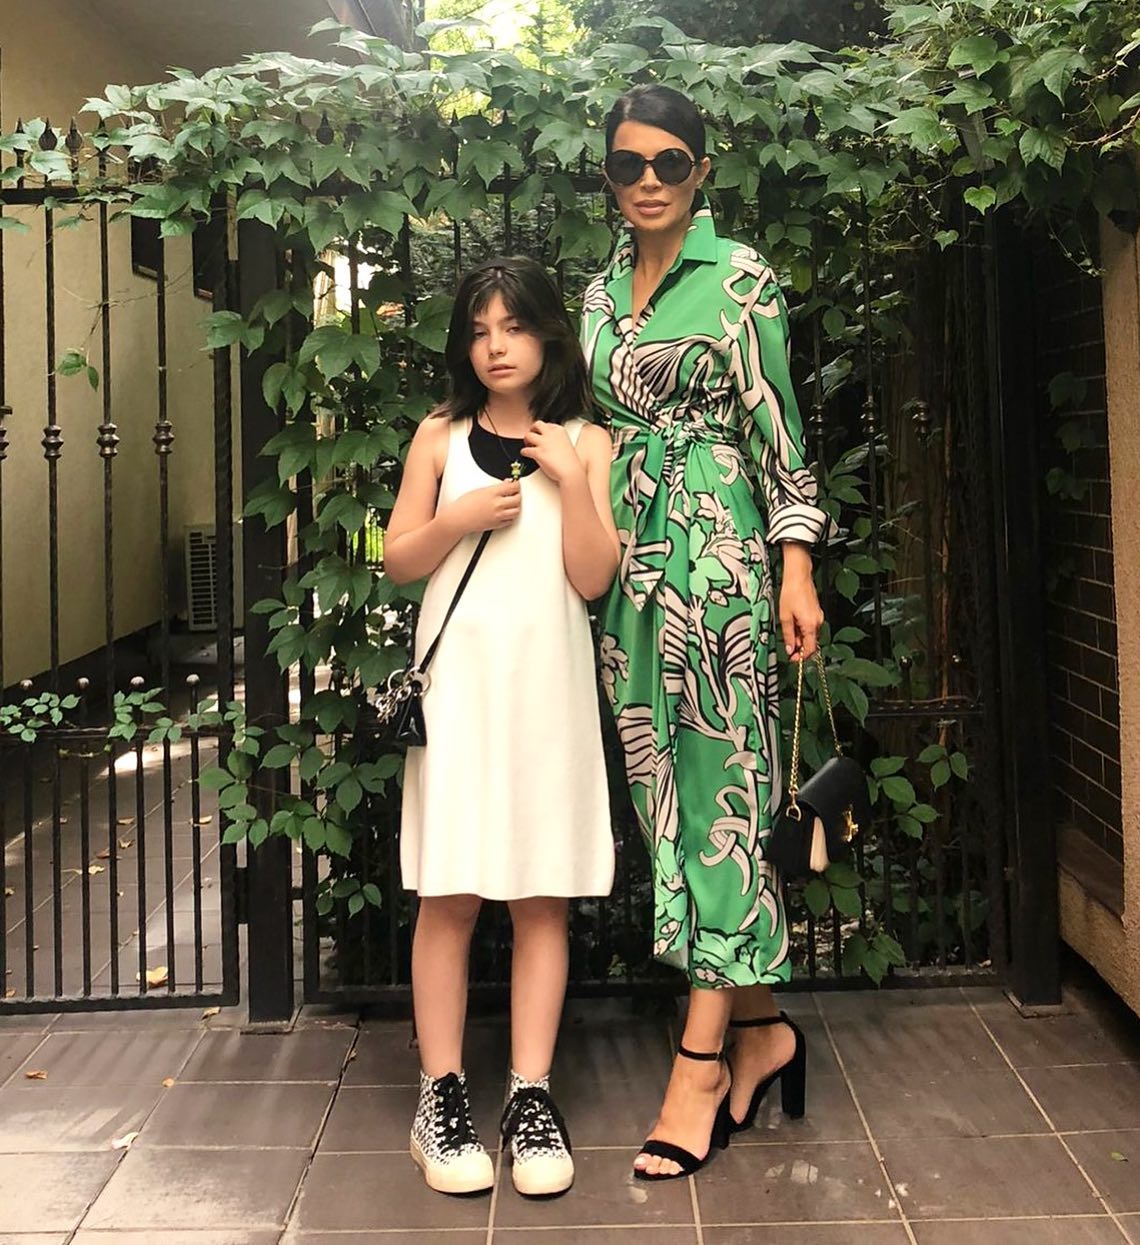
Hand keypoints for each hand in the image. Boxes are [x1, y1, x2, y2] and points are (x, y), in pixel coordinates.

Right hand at [445, 480, 520, 533]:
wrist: (459, 518)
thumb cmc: (465, 504)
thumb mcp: (481, 490)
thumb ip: (496, 487)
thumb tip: (506, 484)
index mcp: (493, 493)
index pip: (513, 487)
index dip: (516, 484)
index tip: (516, 483)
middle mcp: (498, 505)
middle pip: (517, 499)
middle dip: (517, 494)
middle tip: (515, 493)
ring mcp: (498, 515)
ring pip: (516, 510)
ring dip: (516, 506)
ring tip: (512, 503)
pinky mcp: (497, 524)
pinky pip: (510, 520)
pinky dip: (511, 516)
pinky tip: (507, 512)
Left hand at [520, 420, 584, 484]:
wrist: (571, 472)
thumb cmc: (570, 462)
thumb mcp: (566, 444)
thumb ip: (557, 439)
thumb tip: (548, 442)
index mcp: (560, 430)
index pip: (547, 424)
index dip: (542, 430)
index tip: (540, 433)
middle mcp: (551, 434)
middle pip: (537, 424)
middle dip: (532, 429)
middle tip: (531, 436)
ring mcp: (544, 443)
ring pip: (528, 435)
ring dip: (526, 440)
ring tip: (528, 445)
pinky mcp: (538, 452)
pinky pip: (525, 450)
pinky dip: (524, 452)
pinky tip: (526, 454)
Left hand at [779, 545, 823, 659]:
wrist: (798, 576)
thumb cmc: (792, 592)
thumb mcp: (785, 617)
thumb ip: (788, 635)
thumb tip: (789, 648)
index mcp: (811, 625)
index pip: (811, 648)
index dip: (802, 656)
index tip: (794, 658)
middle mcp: (818, 621)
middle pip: (811, 642)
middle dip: (800, 647)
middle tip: (789, 648)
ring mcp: (818, 616)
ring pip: (810, 634)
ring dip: (800, 637)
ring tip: (789, 633)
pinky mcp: (816, 612)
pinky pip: (810, 625)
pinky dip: (802, 629)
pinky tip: (794, 625)